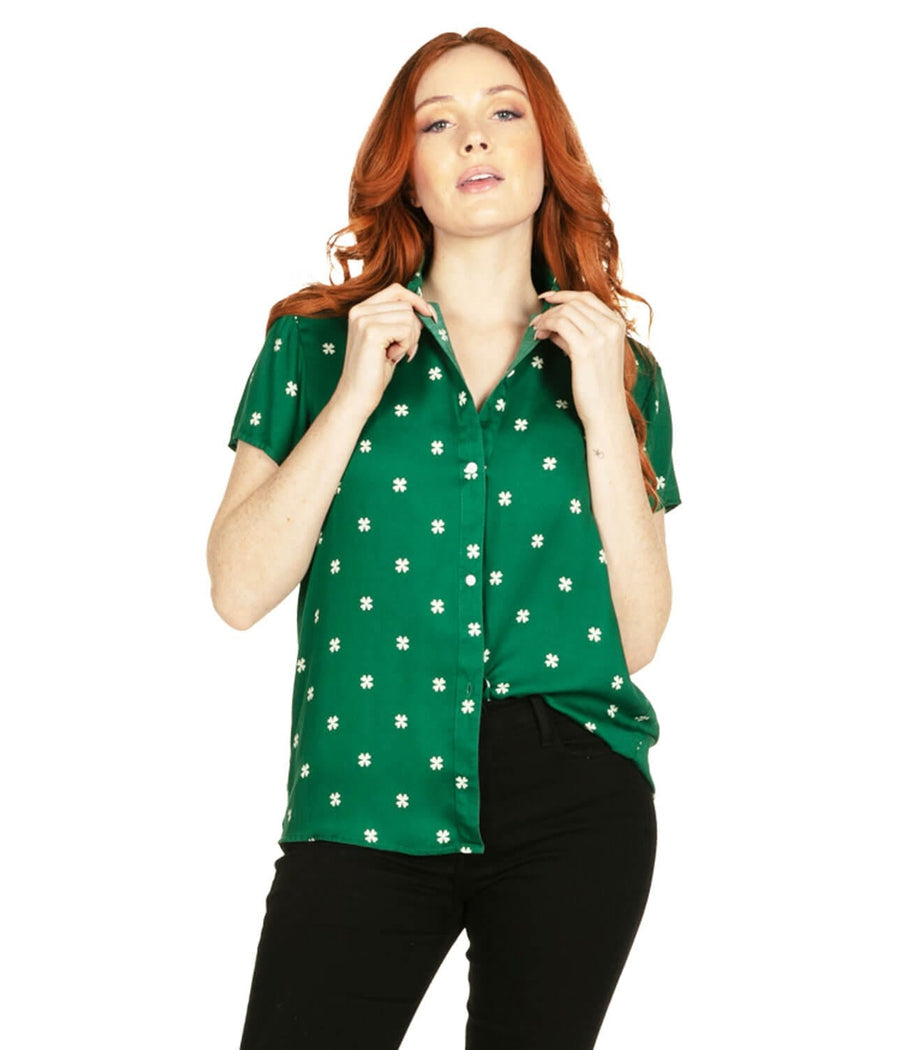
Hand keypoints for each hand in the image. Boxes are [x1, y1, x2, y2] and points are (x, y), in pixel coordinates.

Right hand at [335, 284, 436, 417]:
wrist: (357, 395)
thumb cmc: (375, 370)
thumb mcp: (388, 339)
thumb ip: (398, 320)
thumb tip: (426, 308)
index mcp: (361, 309)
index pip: (396, 290)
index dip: (416, 301)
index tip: (430, 316)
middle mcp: (360, 310)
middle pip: (406, 305)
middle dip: (413, 329)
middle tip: (402, 349)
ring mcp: (364, 319)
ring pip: (409, 317)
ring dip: (410, 339)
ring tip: (394, 354)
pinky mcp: (371, 332)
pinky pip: (406, 330)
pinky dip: (406, 346)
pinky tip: (392, 357)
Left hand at [531, 290, 627, 424]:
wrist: (605, 410)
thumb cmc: (597, 385)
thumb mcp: (591, 352)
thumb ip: (576, 334)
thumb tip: (552, 323)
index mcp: (617, 324)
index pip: (587, 298)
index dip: (564, 294)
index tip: (546, 298)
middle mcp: (611, 326)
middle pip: (575, 302)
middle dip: (552, 308)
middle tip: (536, 321)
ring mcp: (600, 336)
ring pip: (565, 312)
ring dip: (546, 318)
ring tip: (537, 330)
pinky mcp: (585, 348)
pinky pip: (560, 324)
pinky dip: (546, 326)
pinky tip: (539, 336)